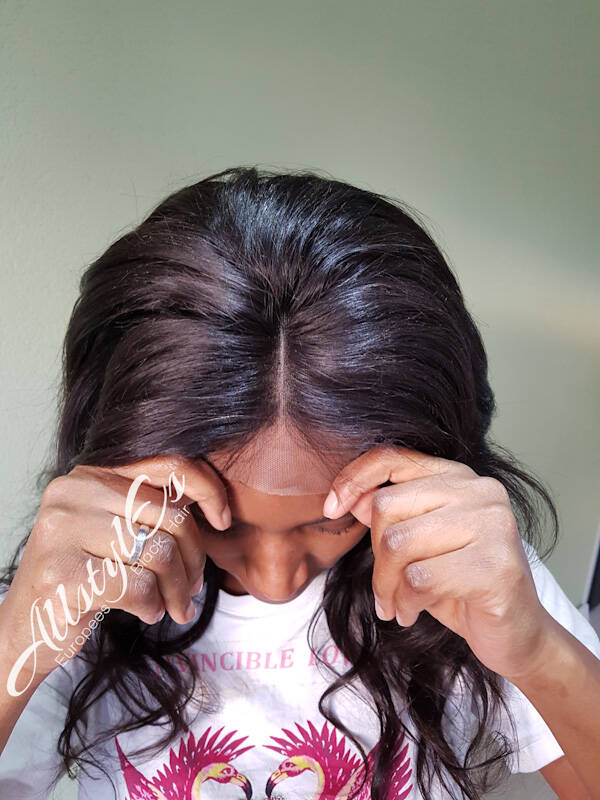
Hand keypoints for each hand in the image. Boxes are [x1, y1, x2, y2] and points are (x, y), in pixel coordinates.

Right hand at [0, 454, 229, 690]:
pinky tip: (147, 612)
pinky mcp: (62, 577)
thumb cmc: (83, 575)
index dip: (207, 489)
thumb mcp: (115, 529)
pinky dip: (153, 605)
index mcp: (90, 474)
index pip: (167, 465)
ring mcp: (62, 532)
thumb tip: (215, 503)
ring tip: (173, 604)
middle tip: (192, 587)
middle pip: (171, 516)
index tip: (222, 520)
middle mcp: (73, 492)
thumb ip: (153, 507)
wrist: (26, 629)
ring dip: (177, 589)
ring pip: (160, 553)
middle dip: (194, 558)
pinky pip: (138, 587)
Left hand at [322, 445, 552, 681]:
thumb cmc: (461, 586)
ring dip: (387, 585)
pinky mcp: (496, 566)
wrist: (517, 634)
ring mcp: (493, 525)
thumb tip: (348, 497)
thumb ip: (390, 517)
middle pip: (387, 505)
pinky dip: (406, 603)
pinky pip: (421, 579)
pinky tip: (413, 614)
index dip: (353, 478)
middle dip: (375, 556)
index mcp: (459, 477)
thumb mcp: (418, 546)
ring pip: (399, 543)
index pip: (392, 457)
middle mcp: (480, 491)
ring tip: (396, 605)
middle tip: (384, 588)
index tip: (331, 509)